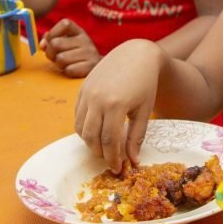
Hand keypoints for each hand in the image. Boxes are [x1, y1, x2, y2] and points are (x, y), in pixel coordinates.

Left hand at [40, 19, 101, 77]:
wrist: (99, 70)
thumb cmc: (74, 56)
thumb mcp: (64, 44)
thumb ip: (51, 40)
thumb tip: (42, 44)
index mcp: (78, 31)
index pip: (65, 24)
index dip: (53, 33)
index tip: (51, 42)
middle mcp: (85, 40)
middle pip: (56, 44)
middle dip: (51, 53)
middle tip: (56, 58)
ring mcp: (90, 53)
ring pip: (60, 59)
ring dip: (59, 64)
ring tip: (66, 64)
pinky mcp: (91, 66)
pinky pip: (69, 70)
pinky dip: (67, 72)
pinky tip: (73, 70)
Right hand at [73, 40, 163, 170]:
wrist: (136, 54)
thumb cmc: (145, 83)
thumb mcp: (144, 111)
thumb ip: (136, 137)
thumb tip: (133, 161)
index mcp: (115, 105)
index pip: (109, 141)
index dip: (112, 158)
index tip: (118, 168)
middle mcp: (97, 99)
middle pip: (91, 137)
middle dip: (100, 153)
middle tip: (110, 160)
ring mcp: (87, 93)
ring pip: (80, 128)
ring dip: (90, 142)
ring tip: (104, 147)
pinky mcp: (82, 89)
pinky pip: (77, 115)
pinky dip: (84, 128)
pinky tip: (97, 132)